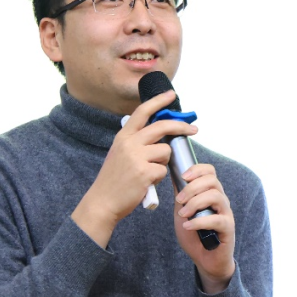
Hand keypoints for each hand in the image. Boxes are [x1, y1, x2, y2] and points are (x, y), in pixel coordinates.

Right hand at [72, 91, 196, 247]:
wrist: (103, 201)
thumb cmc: (115, 179)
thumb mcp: (120, 153)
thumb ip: (136, 142)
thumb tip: (162, 134)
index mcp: (123, 136)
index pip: (142, 112)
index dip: (158, 101)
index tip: (171, 94)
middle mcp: (129, 143)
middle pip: (162, 127)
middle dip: (181, 126)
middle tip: (193, 130)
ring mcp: (136, 157)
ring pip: (166, 151)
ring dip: (163, 162)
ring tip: (149, 172)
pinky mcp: (144, 173)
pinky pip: (163, 170)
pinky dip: (159, 177)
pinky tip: (146, 183)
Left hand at [174, 163, 235, 293]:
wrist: (204, 259)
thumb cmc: (194, 235)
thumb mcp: (182, 212)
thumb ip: (180, 195)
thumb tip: (172, 175)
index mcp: (210, 193)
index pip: (210, 172)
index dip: (197, 170)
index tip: (183, 177)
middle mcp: (221, 200)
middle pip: (212, 181)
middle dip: (192, 188)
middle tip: (179, 200)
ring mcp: (226, 213)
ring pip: (215, 196)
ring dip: (195, 203)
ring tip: (183, 214)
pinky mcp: (228, 228)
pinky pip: (216, 219)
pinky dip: (199, 222)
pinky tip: (188, 226)